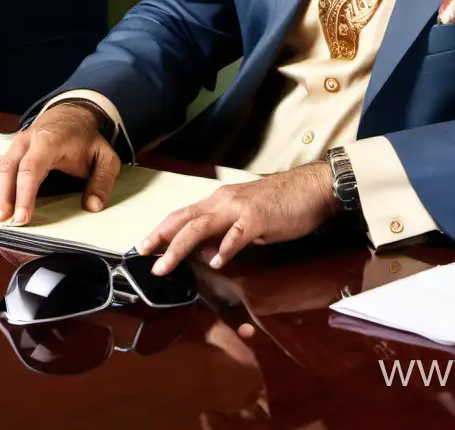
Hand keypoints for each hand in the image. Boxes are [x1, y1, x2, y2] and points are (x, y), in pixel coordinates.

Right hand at [0, 102, 120, 223]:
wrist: (71, 116)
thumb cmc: (86, 140)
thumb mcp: (105, 156)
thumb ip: (102, 180)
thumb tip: (93, 205)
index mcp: (49, 140)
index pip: (32, 168)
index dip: (25, 194)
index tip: (22, 217)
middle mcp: (27, 141)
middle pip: (9, 169)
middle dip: (4, 196)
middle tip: (4, 221)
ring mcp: (14, 146)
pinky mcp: (8, 153)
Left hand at [138, 162, 340, 274]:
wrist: (313, 187)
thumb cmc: (284, 203)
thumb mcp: (248, 220)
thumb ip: (225, 234)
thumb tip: (205, 253)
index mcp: (221, 201)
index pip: (184, 215)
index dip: (161, 230)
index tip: (143, 245)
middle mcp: (224, 201)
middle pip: (184, 219)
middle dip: (160, 237)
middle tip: (141, 254)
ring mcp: (240, 208)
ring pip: (200, 227)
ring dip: (179, 247)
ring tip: (165, 266)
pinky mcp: (258, 218)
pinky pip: (236, 236)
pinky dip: (224, 250)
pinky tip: (217, 263)